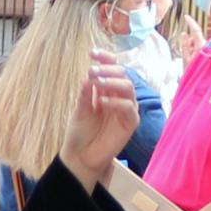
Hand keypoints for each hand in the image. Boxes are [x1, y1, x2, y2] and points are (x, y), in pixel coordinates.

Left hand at [64, 50, 138, 182]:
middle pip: (122, 74)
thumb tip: (88, 76)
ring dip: (112, 82)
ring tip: (96, 82)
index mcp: (106, 90)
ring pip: (128, 87)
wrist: (81, 157)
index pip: (111, 68)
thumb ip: (85, 94)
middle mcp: (118, 97)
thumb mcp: (79, 110)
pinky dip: (116, 102)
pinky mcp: (131, 123)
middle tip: (92, 70)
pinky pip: (129, 108)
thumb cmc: (80, 132)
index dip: (105, 58)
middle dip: (107, 69)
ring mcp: (126, 109)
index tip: (92, 53)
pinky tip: (101, 102)